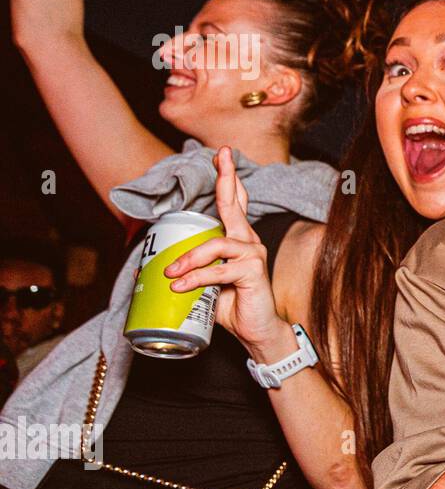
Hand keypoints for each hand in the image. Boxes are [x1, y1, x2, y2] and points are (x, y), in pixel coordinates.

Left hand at [163, 146, 294, 359]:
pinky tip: (180, 286)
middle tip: (221, 157)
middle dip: (226, 179)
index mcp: (238, 240)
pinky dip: (195, 278)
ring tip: (170, 273)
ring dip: (188, 258)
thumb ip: (184, 273)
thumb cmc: (232, 307)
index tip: (221, 156)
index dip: (228, 179)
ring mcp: (252, 255)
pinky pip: (217, 270)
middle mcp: (248, 242)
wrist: (257, 333)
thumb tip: (144, 268)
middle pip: (235, 205)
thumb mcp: (202, 286)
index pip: (234, 204)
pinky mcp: (252, 272)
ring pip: (215, 244)